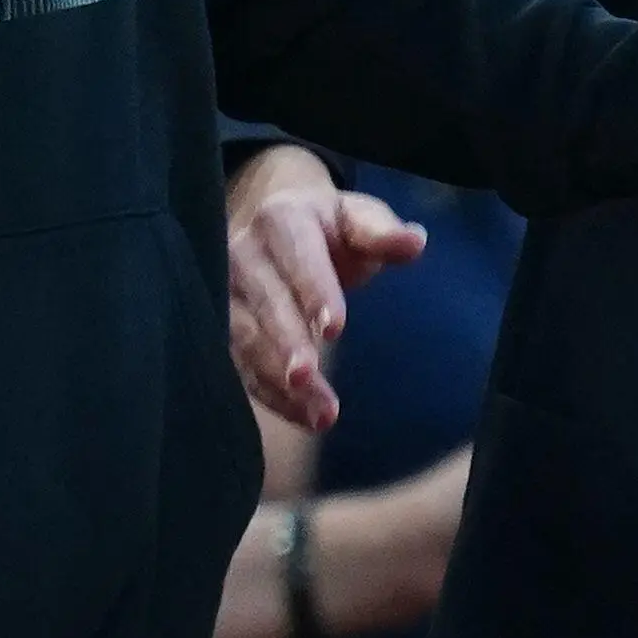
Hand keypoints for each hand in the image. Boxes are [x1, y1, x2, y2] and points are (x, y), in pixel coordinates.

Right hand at [226, 146, 428, 430]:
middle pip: (265, 302)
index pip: (297, 255)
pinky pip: (242, 368)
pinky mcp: (223, 330)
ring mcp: (225, 294)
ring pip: (246, 341)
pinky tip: (306, 419)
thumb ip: (382, 233)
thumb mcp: (358, 219)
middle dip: (286, 342)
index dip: (314, 291)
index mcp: (281, 218)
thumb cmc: (330, 229)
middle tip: (307, 377)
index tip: (336, 329)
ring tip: (322, 414)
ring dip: (280, 381)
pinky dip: (273, 397)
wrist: (279, 228)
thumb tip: (414, 242)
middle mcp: (243, 254)